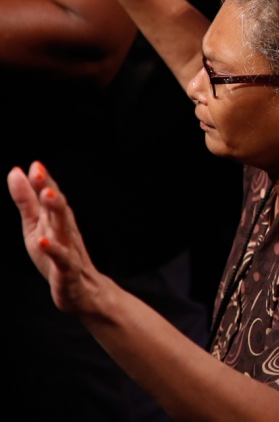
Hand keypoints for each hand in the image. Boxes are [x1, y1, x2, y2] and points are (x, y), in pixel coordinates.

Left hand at [8, 162, 106, 315]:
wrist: (83, 292)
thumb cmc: (58, 257)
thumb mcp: (35, 227)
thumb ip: (26, 200)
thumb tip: (16, 171)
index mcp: (56, 219)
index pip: (51, 195)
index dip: (44, 180)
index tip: (35, 164)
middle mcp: (65, 230)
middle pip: (58, 207)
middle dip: (49, 189)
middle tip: (39, 171)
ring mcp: (68, 249)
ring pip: (63, 227)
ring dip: (56, 210)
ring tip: (46, 195)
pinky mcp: (68, 270)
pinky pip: (62, 259)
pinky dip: (54, 250)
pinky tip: (43, 242)